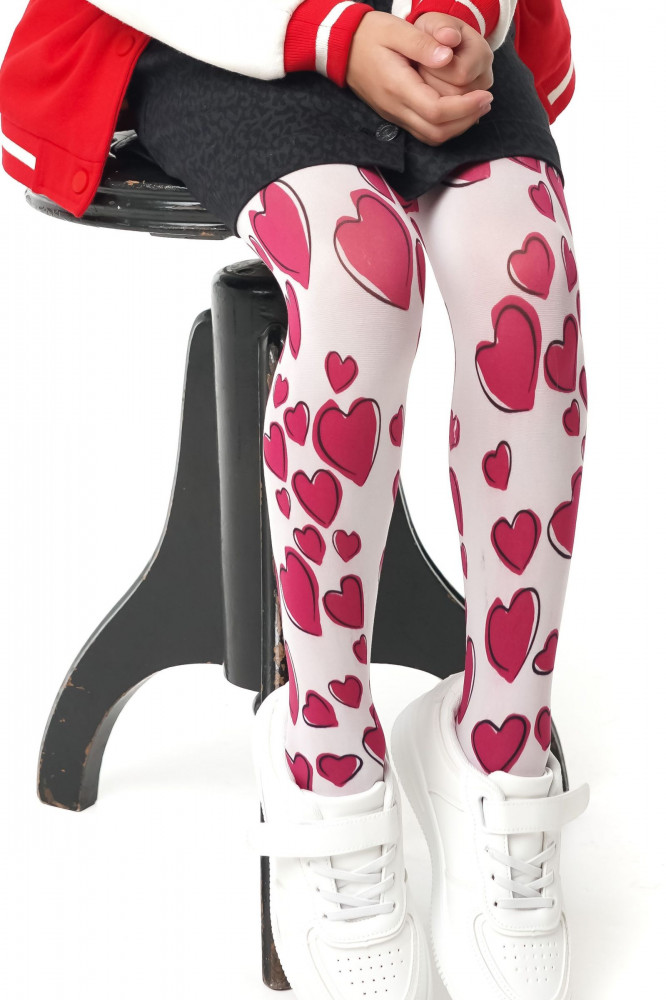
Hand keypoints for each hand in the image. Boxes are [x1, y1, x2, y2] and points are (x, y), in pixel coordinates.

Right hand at [346, 11, 494, 145]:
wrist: (342, 48)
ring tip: (477, 106)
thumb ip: (423, 44)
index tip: (484, 95)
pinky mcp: (396, 115)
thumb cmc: (370, 35)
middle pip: (437, 131)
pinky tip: (459, 110)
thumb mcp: (397, 29)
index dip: (464, 107)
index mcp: (397, 87)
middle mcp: (395, 108)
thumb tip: (448, 56)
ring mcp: (395, 115)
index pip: (436, 111)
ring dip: (457, 127)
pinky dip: (446, 126)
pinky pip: (424, 131)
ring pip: (431, 136)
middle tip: (486, 101)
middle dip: (466, 120)